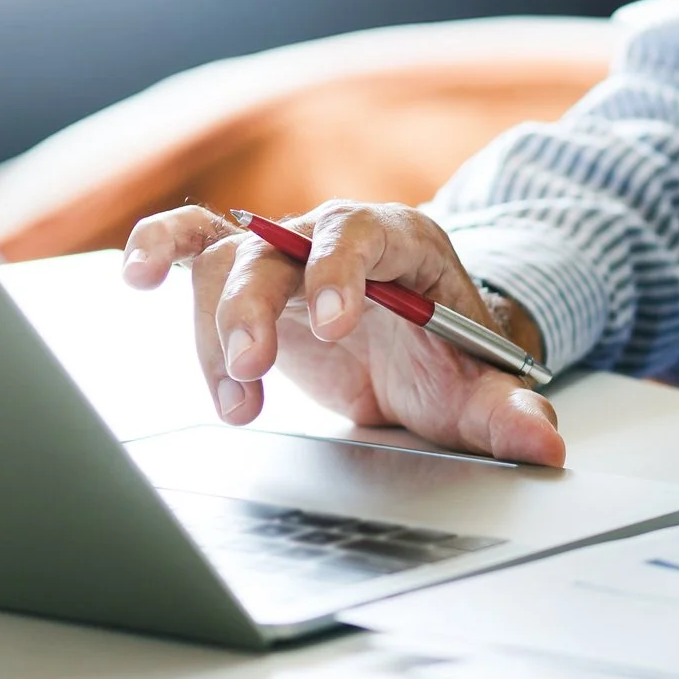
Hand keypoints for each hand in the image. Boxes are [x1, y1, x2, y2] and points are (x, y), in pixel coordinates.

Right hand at [120, 201, 565, 466]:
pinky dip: (159, 249)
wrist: (419, 344)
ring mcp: (282, 250)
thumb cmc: (446, 355)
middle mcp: (333, 235)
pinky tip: (134, 277)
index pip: (363, 238)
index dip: (341, 273)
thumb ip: (507, 410)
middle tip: (252, 370)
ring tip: (238, 406)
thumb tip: (543, 443)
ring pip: (226, 266)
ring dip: (217, 334)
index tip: (334, 325)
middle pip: (276, 251)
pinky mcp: (245, 271)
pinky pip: (192, 242)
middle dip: (254, 309)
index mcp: (403, 243)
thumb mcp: (478, 386)